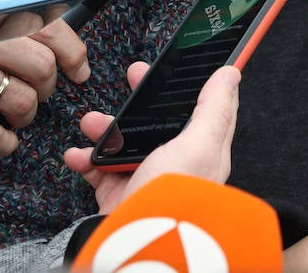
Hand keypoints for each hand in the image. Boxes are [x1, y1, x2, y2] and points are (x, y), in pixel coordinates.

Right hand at [0, 8, 89, 155]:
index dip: (73, 53)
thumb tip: (61, 36)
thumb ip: (10, 13)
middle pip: (42, 68)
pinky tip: (4, 139)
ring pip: (23, 102)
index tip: (79, 72)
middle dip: (48, 87)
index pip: (50, 27)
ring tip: (16, 113)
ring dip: (27, 115)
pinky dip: (6, 143)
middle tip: (37, 93)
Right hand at [64, 61, 239, 214]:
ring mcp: (148, 179)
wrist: (137, 246)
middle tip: (133, 74)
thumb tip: (231, 73)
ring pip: (128, 142)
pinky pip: (100, 171)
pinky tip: (77, 155)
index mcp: (205, 151)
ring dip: (106, 128)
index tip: (182, 61)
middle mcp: (179, 164)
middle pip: (162, 121)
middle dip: (143, 98)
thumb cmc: (173, 196)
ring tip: (91, 122)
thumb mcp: (198, 145)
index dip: (197, 83)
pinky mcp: (120, 196)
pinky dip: (85, 160)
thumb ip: (214, 109)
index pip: (207, 109)